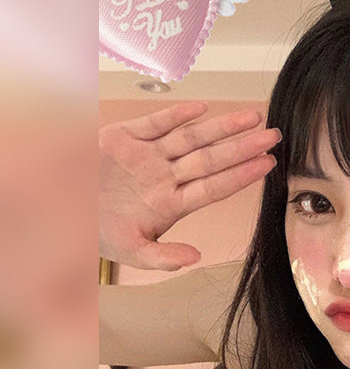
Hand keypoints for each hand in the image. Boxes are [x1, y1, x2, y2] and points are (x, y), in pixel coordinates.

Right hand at [100, 102, 280, 269]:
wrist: (55, 210)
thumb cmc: (95, 232)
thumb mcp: (129, 252)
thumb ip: (162, 258)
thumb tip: (196, 259)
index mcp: (170, 204)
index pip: (214, 187)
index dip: (241, 176)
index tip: (268, 164)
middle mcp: (165, 178)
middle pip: (211, 160)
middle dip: (242, 147)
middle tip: (275, 136)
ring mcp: (147, 156)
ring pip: (190, 138)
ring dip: (220, 128)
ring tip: (251, 118)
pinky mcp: (124, 137)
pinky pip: (154, 124)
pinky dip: (174, 115)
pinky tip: (201, 109)